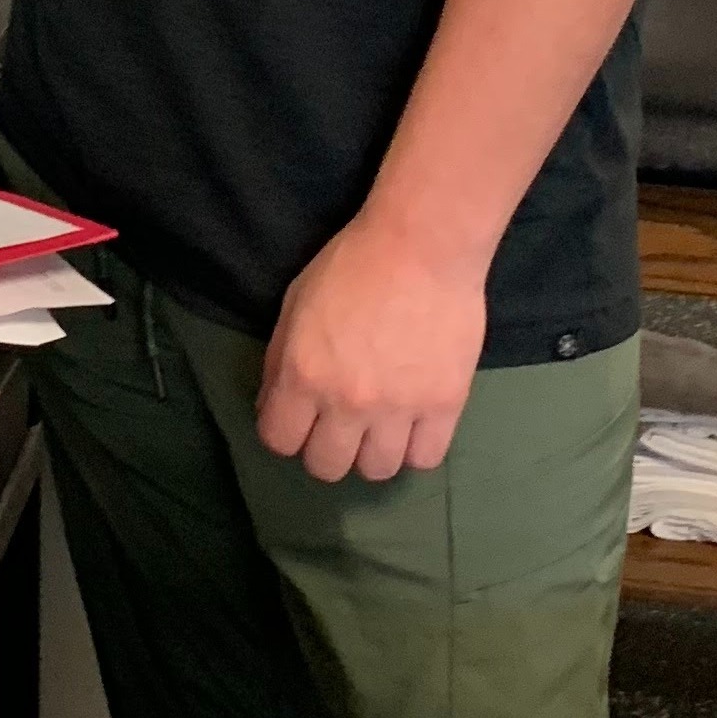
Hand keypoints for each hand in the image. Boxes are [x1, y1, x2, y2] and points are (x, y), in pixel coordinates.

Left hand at [254, 211, 488, 481]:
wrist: (421, 246)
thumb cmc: (351, 266)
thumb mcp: (295, 305)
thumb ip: (280, 362)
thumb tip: (272, 408)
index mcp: (303, 374)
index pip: (279, 441)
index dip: (285, 431)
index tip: (297, 419)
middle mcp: (347, 401)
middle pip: (327, 467)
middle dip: (326, 448)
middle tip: (338, 424)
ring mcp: (398, 409)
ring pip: (377, 470)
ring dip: (371, 451)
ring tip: (378, 424)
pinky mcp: (444, 406)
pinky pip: (425, 459)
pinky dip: (414, 447)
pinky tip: (411, 424)